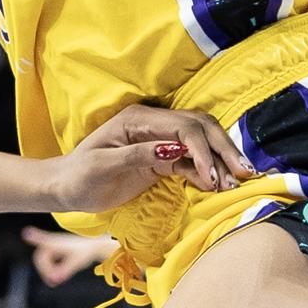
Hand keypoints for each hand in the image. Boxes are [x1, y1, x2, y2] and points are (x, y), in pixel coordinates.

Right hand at [21, 225, 120, 287]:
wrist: (93, 246)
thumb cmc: (86, 252)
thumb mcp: (77, 263)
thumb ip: (65, 271)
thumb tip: (54, 280)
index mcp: (58, 243)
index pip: (44, 240)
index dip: (35, 238)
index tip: (27, 233)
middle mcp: (52, 243)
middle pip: (40, 258)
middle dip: (44, 270)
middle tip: (52, 281)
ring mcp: (52, 246)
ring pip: (42, 261)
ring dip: (46, 271)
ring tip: (55, 281)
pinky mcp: (53, 251)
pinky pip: (46, 262)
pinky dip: (49, 270)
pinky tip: (56, 276)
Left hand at [44, 105, 247, 213]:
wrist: (65, 188)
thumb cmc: (78, 177)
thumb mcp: (102, 166)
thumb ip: (138, 156)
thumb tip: (174, 150)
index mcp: (139, 119)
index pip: (183, 127)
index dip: (201, 149)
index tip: (211, 175)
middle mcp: (154, 125)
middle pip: (200, 129)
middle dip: (223, 151)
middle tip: (243, 173)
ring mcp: (159, 141)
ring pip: (201, 144)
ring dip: (220, 162)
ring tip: (236, 183)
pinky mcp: (161, 160)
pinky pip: (192, 162)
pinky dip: (206, 172)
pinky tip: (217, 186)